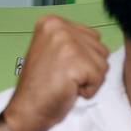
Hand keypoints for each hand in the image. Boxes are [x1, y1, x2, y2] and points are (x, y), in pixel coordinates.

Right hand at [2, 16, 109, 130]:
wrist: (28, 108)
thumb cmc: (41, 84)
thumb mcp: (52, 49)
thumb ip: (72, 40)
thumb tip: (97, 43)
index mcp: (51, 22)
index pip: (92, 37)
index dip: (83, 57)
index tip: (62, 65)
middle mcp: (59, 27)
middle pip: (100, 49)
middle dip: (89, 67)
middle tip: (64, 75)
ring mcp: (67, 42)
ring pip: (102, 63)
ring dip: (90, 79)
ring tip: (67, 82)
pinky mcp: (75, 61)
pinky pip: (99, 78)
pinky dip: (89, 90)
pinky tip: (69, 89)